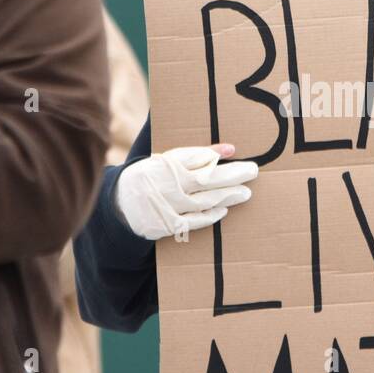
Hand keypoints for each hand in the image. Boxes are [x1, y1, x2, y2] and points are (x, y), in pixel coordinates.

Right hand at [115, 143, 257, 240]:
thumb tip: (229, 148)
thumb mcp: (164, 160)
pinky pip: (195, 220)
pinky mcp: (168, 224)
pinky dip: (211, 215)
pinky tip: (225, 209)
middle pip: (205, 179)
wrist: (120, 206)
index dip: (214, 153)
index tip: (235, 150)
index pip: (193, 156)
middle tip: (252, 171)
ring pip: (204, 200)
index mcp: (165, 164)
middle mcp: (168, 184)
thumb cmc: (149, 177)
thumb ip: (195, 154)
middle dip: (232, 175)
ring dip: (227, 196)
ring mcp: (169, 205)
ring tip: (246, 192)